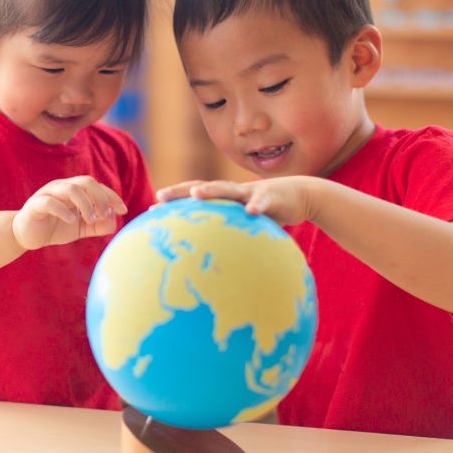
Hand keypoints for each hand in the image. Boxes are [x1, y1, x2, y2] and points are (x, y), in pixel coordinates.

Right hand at [13, 176, 127, 249]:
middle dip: (100, 197)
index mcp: (74, 189)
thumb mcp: (80, 228)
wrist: (27, 235)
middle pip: (86, 182)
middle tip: (105, 214)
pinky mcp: (35, 205)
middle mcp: (62, 187)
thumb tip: (114, 222)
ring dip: (85, 203)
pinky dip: (63, 210)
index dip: (111, 196)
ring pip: (70, 189)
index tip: (122, 209)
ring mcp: (48, 193)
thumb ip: (97, 226)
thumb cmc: (55, 227)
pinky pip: (50, 202)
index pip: (97, 186)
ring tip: (91, 219)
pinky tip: (72, 220)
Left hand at [155, 176, 322, 225]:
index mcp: (224, 199)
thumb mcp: (246, 225)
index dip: (173, 202)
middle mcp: (233, 191)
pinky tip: (251, 213)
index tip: (150, 211)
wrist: (301, 195)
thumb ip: (230, 237)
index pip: (193, 198)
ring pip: (228, 189)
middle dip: (180, 192)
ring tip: (196, 194)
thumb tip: (211, 264)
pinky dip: (257, 206)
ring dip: (212, 190)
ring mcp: (251, 192)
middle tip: (160, 196)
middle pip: (202, 188)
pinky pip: (264, 202)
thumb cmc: (268, 213)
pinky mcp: (272, 196)